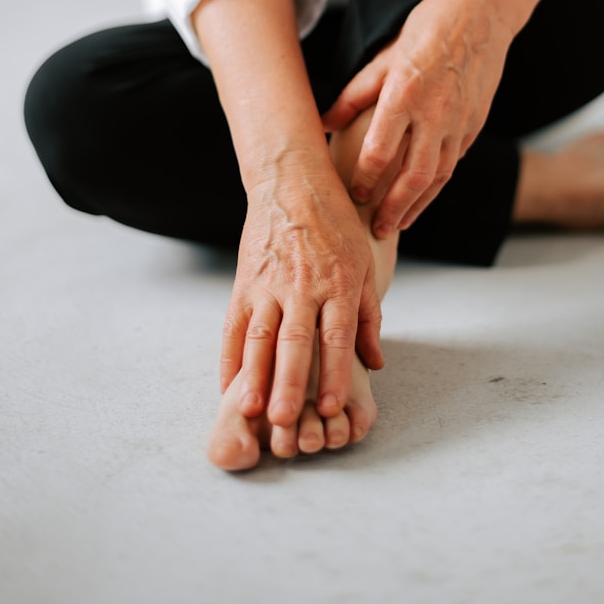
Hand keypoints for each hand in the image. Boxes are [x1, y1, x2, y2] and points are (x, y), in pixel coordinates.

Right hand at [220, 157, 382, 427]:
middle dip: (289, 383)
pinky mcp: (244, 283)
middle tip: (285, 420)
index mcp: (337, 283)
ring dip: (255, 376)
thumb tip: (375, 364)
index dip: (335, 373)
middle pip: (294, 341)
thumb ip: (367, 317)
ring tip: (251, 411)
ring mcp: (268, 285)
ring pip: (259, 337)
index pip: (336, 336)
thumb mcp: (363, 265)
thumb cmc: (335, 227)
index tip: (333, 407)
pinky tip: (229, 389)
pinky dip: (228, 360)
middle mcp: (302, 286)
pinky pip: (233, 327)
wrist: (293, 183)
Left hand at [322, 0, 512, 237]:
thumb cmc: (428, 29)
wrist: (482, 15)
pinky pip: (454, 162)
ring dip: (418, 205)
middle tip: (378, 229)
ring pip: (439, 176)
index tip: (354, 194)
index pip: (380, 151)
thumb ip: (356, 93)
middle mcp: (435, 114)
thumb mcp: (386, 55)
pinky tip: (424, 195)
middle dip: (394, 208)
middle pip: (413, 176)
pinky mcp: (474, 124)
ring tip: (400, 223)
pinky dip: (438, 184)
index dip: (365, 179)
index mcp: (405, 94)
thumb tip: (326, 122)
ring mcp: (459, 122)